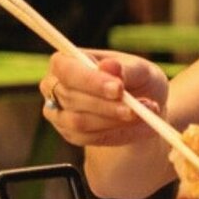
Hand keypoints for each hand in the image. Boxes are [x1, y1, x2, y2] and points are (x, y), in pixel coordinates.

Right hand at [40, 51, 169, 147]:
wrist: (144, 103)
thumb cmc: (137, 78)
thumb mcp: (138, 69)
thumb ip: (124, 69)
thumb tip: (109, 65)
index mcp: (65, 61)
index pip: (65, 69)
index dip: (90, 80)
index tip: (118, 88)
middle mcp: (54, 87)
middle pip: (71, 97)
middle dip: (106, 104)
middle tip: (136, 107)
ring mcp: (59, 113)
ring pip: (78, 121)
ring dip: (112, 119)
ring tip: (141, 112)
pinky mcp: (71, 134)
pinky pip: (88, 137)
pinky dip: (115, 130)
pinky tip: (135, 121)